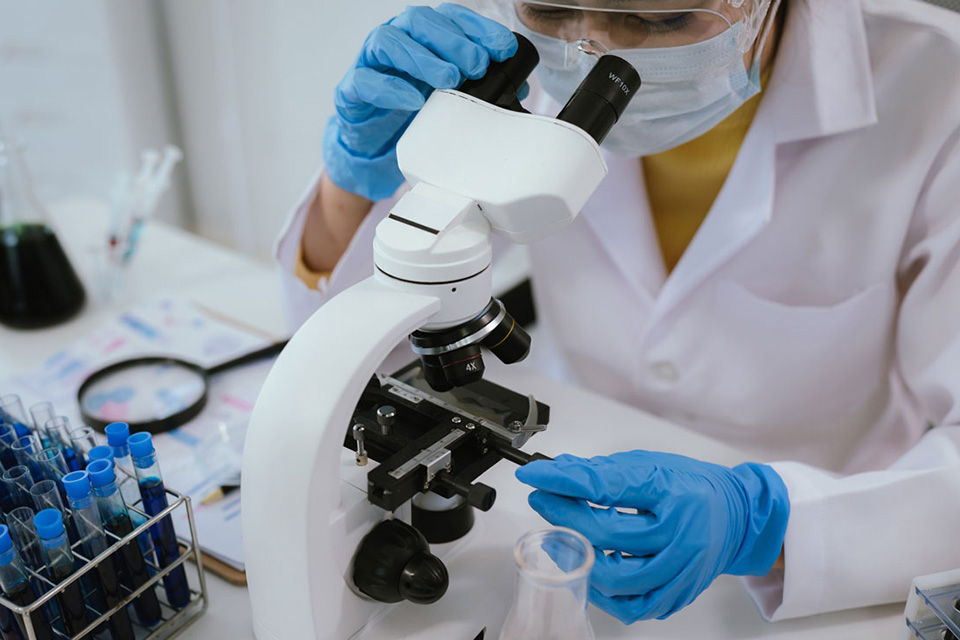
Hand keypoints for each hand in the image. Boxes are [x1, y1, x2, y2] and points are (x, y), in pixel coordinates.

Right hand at [324, 4, 517, 201]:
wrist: (373, 141)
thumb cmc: (412, 108)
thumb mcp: (450, 96)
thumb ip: (479, 87)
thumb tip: (517, 88)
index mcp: (422, 35)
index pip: (450, 17)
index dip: (478, 27)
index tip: (504, 47)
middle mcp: (396, 37)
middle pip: (421, 21)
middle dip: (453, 41)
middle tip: (477, 64)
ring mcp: (370, 60)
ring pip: (390, 41)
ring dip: (424, 58)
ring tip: (450, 79)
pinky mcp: (351, 88)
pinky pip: (365, 80)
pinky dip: (391, 88)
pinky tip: (414, 100)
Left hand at [516, 451, 789, 622]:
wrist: (738, 517)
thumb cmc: (694, 488)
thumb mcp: (651, 465)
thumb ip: (604, 471)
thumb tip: (558, 470)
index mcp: (677, 495)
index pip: (609, 487)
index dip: (564, 481)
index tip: (535, 474)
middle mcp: (683, 537)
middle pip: (609, 534)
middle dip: (566, 516)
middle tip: (543, 500)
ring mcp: (682, 572)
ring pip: (618, 578)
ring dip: (581, 557)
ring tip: (565, 537)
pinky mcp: (677, 595)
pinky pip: (632, 605)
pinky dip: (605, 590)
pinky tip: (592, 567)